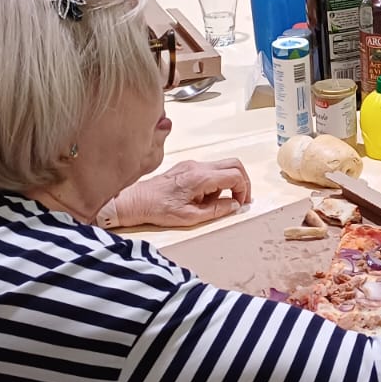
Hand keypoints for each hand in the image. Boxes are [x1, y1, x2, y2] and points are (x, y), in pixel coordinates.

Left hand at [111, 159, 251, 228]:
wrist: (137, 201)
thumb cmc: (159, 209)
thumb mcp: (191, 217)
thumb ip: (217, 210)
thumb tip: (234, 205)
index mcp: (200, 177)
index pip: (235, 175)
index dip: (243, 190)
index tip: (240, 203)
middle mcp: (198, 166)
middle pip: (234, 164)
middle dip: (242, 182)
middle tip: (240, 199)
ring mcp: (192, 164)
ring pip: (222, 167)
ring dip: (226, 183)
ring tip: (212, 202)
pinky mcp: (187, 167)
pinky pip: (210, 170)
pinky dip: (215, 182)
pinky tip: (202, 197)